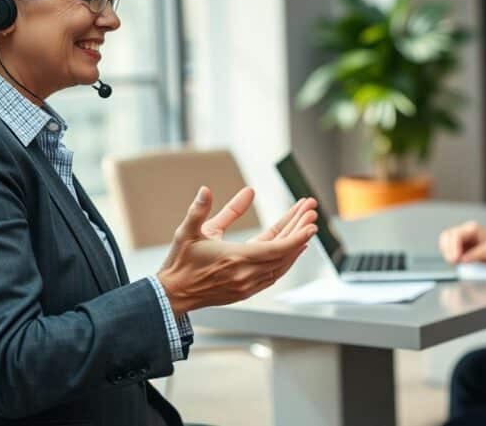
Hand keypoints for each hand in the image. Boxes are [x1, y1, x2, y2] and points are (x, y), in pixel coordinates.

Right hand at [157, 187, 317, 313]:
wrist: (172, 296)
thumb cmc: (180, 263)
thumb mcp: (187, 231)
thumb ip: (200, 209)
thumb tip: (206, 189)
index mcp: (234, 258)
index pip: (276, 248)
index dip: (296, 235)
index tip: (311, 223)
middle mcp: (245, 275)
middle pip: (283, 254)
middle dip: (300, 232)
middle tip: (312, 213)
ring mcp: (247, 286)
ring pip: (281, 266)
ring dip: (295, 247)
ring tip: (306, 228)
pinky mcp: (245, 291)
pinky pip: (273, 275)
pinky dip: (286, 261)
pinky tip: (293, 250)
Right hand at [438, 220, 485, 263]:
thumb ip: (476, 254)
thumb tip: (462, 260)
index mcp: (472, 228)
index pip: (456, 235)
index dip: (453, 247)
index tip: (455, 259)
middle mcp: (465, 232)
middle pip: (447, 236)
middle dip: (447, 250)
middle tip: (453, 262)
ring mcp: (461, 239)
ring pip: (445, 242)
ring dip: (447, 253)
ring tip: (454, 262)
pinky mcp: (460, 247)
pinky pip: (449, 249)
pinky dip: (449, 255)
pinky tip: (455, 261)